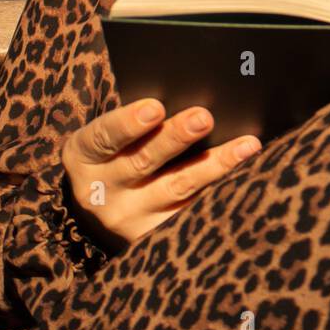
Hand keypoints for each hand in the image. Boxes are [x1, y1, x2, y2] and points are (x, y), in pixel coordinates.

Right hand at [60, 99, 260, 253]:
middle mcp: (101, 191)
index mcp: (83, 156)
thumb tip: (189, 92)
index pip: (104, 137)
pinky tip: (246, 176)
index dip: (129, 122)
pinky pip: (191, 213)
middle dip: (175, 137)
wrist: (95, 209)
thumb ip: (134, 120)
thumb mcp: (103, 137)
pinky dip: (220, 193)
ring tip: (244, 146)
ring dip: (213, 165)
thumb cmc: (110, 154)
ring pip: (176, 188)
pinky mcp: (152, 237)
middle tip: (204, 117)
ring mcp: (128, 218)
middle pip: (142, 161)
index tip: (156, 107)